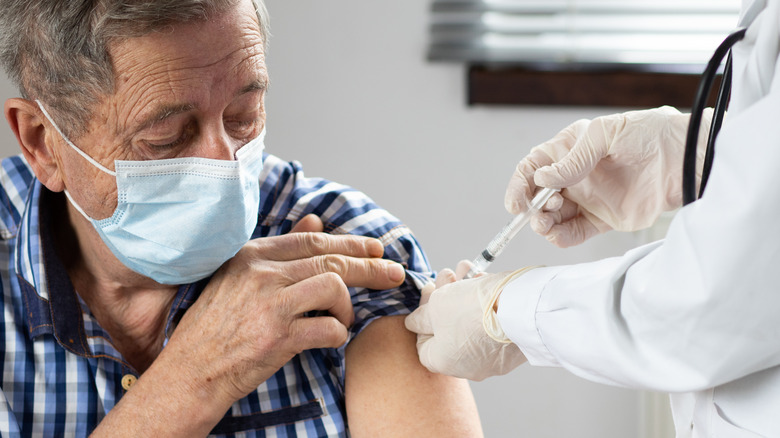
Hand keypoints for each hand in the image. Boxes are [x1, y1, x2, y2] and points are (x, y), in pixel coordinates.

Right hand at [144, 215, 405, 430]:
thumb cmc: (214, 327)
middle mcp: (262, 274)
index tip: (375, 248)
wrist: (190, 372)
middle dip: (370, 267)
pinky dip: (338, 333)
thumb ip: (279, 250)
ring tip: (341, 318)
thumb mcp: (238, 278)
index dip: (351, 243)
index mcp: (252, 255)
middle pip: (332, 261)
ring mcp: (270, 305)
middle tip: (394, 274)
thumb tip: (315, 221)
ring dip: (347, 307)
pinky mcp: (278, 338)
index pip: (314, 240)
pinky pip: (330, 328)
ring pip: (335, 288)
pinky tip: (330, 337)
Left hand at [405, 266, 532, 380]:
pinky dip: (486, 302)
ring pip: (470, 321)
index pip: (423, 341)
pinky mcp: (512, 347)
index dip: (423, 314)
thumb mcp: (436, 307)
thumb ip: (421, 316)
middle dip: (445, 297)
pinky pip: (492, 323)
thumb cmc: (471, 309)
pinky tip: (483, 278)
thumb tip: (415, 322)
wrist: (520, 309)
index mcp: (443, 362)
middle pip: (448, 328)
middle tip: (448, 274)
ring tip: (466, 269)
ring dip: (465, 293)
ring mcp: (492, 358)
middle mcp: (468, 366)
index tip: (429, 291)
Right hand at [505, 106, 713, 247]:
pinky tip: (559, 236)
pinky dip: (562, 238)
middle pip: (538, 196)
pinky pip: (575, 232)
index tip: (516, 203)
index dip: (519, 185)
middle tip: (540, 212)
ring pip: (553, 217)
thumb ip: (573, 158)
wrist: (686, 159)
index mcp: (570, 149)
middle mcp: (575, 175)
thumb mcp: (605, 134)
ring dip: (543, 224)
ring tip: (547, 225)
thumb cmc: (650, 134)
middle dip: (531, 207)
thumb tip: (543, 178)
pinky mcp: (603, 219)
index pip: (533, 167)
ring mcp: (588, 198)